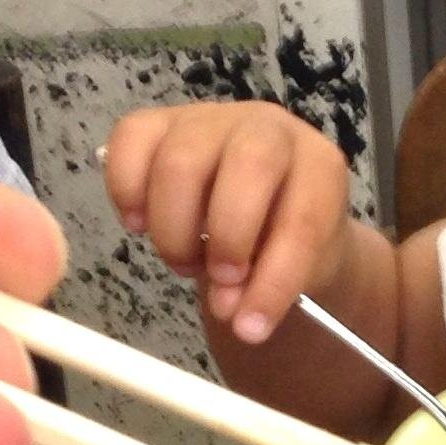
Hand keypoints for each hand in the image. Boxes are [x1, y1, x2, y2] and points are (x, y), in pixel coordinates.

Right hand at [103, 101, 350, 344]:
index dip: (273, 281)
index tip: (249, 326)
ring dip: (174, 229)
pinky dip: (127, 190)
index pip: (302, 221)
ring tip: (184, 261)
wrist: (263, 199)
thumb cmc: (286, 236)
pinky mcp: (161, 120)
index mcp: (319, 166)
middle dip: (228, 239)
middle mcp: (268, 130)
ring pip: (179, 162)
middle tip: (218, 279)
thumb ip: (267, 287)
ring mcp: (211, 118)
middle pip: (246, 168)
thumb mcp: (297, 270)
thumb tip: (227, 308)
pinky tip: (140, 225)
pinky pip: (130, 141)